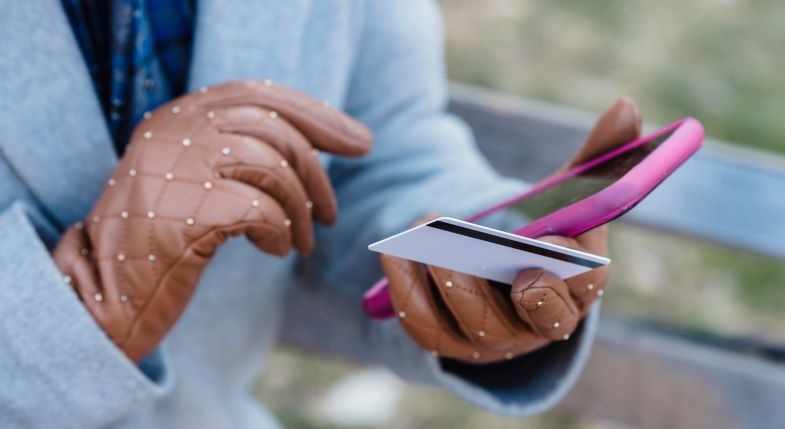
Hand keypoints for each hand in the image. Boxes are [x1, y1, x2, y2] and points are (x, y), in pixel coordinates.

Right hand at [52, 80, 371, 361]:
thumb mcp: (194, 181)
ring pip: (274, 166)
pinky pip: (262, 210)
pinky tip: (274, 250)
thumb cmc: (160, 242)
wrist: (105, 297)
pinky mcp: (186, 210)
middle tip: (333, 215)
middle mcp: (174, 129)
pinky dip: (281, 232)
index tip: (359, 143)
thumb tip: (320, 145)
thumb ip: (239, 153)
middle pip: (275, 128)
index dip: (317, 116)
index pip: (259, 96)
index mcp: (176, 116)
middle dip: (318, 173)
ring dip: (302, 211)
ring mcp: (177, 165)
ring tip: (302, 244)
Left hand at [381, 98, 639, 362]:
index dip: (569, 269)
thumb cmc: (539, 233)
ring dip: (448, 280)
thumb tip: (625, 106)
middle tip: (465, 250)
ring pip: (473, 325)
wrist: (495, 273)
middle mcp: (538, 325)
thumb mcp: (566, 196)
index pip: (585, 291)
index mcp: (576, 290)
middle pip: (524, 319)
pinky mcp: (448, 341)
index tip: (552, 235)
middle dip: (502, 283)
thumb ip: (596, 158)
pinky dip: (408, 291)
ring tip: (425, 235)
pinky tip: (396, 255)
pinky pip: (426, 327)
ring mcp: (493, 340)